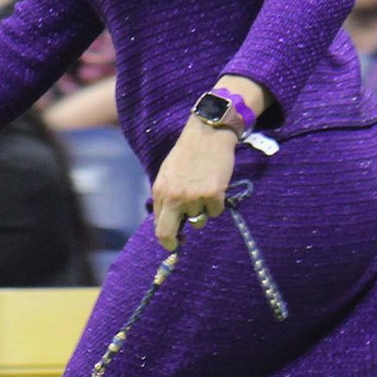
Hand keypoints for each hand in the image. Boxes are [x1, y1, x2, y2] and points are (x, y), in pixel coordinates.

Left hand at [151, 117, 236, 250]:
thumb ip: (166, 198)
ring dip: (203, 211)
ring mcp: (193, 197)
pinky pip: (216, 211)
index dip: (166, 238)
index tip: (173, 243)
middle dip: (174, 242)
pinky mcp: (213, 194)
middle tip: (181, 242)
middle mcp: (174, 197)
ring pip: (199, 221)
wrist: (208, 133)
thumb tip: (168, 223)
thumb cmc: (188, 154)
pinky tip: (216, 186)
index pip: (158, 227)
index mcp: (160, 191)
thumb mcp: (168, 174)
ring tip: (204, 190)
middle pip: (168, 233)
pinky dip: (217, 203)